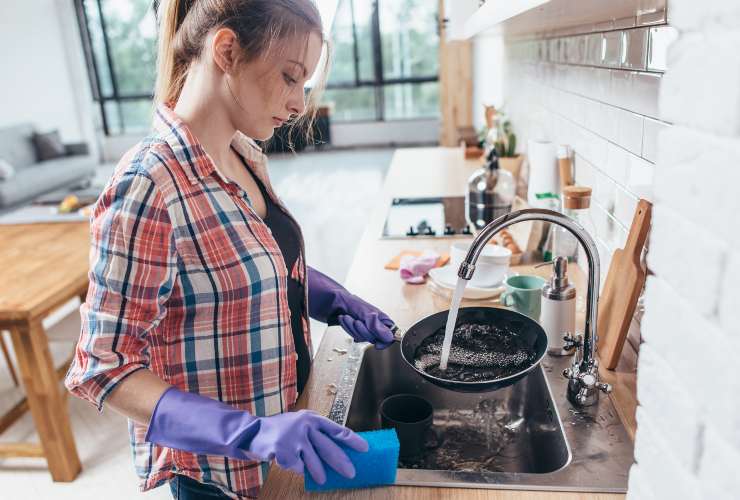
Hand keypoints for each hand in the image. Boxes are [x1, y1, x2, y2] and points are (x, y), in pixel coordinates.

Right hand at [249, 410, 367, 483]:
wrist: (254, 431)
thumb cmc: (283, 428)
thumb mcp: (301, 422)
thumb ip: (317, 431)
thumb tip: (340, 447)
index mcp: (312, 418)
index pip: (337, 429)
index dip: (352, 440)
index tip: (365, 448)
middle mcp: (305, 425)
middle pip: (329, 448)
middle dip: (341, 462)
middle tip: (351, 473)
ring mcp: (294, 438)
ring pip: (313, 462)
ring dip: (319, 472)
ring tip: (322, 478)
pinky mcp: (284, 451)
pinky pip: (297, 467)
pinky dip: (296, 468)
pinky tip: (288, 462)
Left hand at [307, 267, 394, 348]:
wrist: (332, 301)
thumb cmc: (349, 301)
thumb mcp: (365, 313)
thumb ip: (376, 325)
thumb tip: (389, 337)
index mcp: (381, 318)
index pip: (390, 334)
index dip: (385, 340)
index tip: (378, 343)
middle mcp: (375, 323)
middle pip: (375, 338)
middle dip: (363, 331)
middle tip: (356, 321)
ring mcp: (365, 327)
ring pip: (364, 338)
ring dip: (353, 329)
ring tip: (348, 318)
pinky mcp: (355, 330)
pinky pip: (355, 336)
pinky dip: (348, 329)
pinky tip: (344, 320)